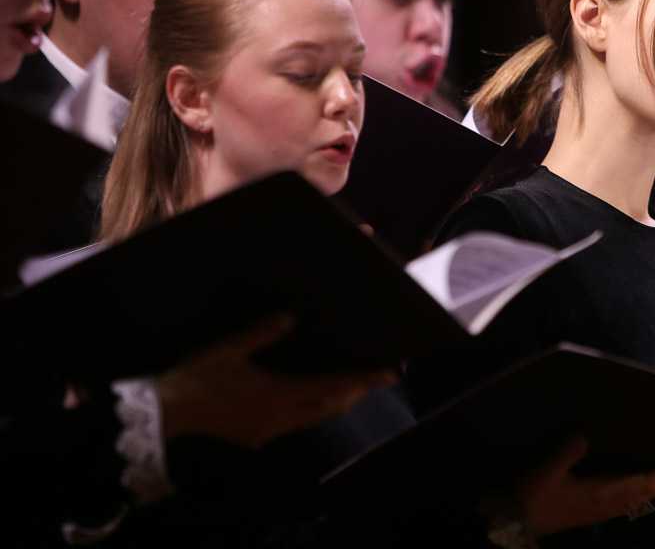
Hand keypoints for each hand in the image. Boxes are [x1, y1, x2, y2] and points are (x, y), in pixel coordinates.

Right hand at [155, 314, 396, 447]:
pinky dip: (311, 412)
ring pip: (314, 418)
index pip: (333, 387)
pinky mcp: (255, 436)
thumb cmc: (198, 376)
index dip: (363, 381)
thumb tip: (290, 317)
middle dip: (354, 392)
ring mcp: (268, 430)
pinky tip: (307, 402)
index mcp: (280, 394)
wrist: (167, 413)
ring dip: (335, 403)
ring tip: (351, 388)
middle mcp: (281, 416)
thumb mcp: (230, 348)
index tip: (388, 375)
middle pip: (330, 406)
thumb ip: (262, 333)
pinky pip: (294, 425)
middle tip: (374, 378)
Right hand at [516, 436, 654, 536]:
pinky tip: (642, 475)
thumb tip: (584, 435)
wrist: (517, 523)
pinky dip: (644, 484)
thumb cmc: (532, 496)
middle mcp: (610, 503)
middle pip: (650, 487)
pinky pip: (630, 497)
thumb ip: (566, 453)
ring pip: (642, 494)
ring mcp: (604, 509)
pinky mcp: (597, 510)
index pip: (646, 480)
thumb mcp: (546, 472)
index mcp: (603, 493)